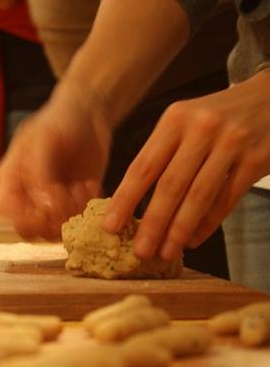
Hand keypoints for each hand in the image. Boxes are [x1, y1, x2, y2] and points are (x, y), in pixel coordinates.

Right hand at [0, 86, 111, 240]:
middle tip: (70, 201)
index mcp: (11, 177)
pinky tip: (91, 187)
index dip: (24, 217)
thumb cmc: (60, 121)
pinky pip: (76, 223)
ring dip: (71, 216)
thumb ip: (39, 172)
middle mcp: (26, 194)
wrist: (89, 114)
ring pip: (52, 231)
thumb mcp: (44, 140)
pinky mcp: (72, 205)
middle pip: (27, 228)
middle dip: (50, 221)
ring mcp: (49, 202)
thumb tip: (43, 205)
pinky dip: (86, 210)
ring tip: (82, 189)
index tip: (48, 207)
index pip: (5, 211)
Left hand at [103, 70, 269, 260]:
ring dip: (179, 230)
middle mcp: (201, 129)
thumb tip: (133, 201)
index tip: (111, 225)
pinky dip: (208, 224)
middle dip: (152, 223)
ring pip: (199, 196)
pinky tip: (193, 239)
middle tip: (139, 251)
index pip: (143, 166)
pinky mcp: (257, 159)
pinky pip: (227, 199)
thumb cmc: (218, 115)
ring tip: (165, 252)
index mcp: (175, 119)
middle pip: (170, 185)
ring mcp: (231, 143)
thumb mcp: (185, 120)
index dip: (125, 199)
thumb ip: (163, 152)